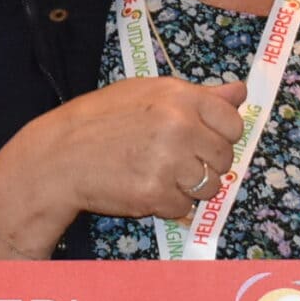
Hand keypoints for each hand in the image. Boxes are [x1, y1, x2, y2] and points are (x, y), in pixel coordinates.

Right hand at [10, 77, 248, 223]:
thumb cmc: (100, 121)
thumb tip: (240, 92)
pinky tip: (145, 188)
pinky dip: (169, 204)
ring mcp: (169, 162)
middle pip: (224, 157)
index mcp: (179, 97)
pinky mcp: (156, 194)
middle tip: (174, 160)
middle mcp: (179, 126)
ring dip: (189, 186)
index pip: (231, 121)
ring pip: (210, 186)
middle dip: (204, 163)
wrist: (59, 157)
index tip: (202, 139)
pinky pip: (185, 207)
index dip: (221, 134)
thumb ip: (198, 95)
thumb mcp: (146, 93)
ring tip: (158, 174)